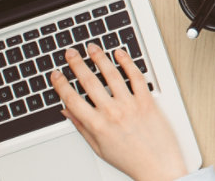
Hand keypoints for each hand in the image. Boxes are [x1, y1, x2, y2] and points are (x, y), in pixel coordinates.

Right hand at [48, 44, 187, 180]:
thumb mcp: (99, 148)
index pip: (72, 99)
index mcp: (97, 125)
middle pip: (89, 81)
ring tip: (93, 48)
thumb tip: (67, 112)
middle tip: (71, 53)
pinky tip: (120, 54)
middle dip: (77, 64)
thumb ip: (82, 127)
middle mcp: (112, 112)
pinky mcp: (147, 101)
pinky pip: (136, 76)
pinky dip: (127, 62)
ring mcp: (130, 105)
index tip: (56, 74)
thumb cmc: (130, 160)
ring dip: (100, 58)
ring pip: (111, 74)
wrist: (158, 166)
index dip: (61, 84)